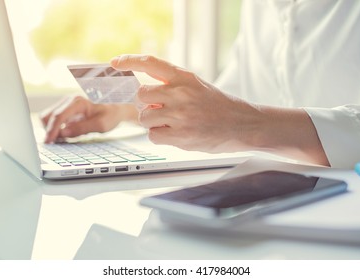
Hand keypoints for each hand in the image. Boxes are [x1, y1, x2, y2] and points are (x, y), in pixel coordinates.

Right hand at [40, 96, 136, 142]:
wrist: (116, 110)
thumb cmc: (111, 116)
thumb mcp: (100, 125)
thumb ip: (81, 129)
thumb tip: (62, 133)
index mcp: (78, 102)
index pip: (59, 116)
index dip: (52, 130)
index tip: (48, 142)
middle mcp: (70, 100)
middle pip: (49, 115)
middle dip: (49, 130)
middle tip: (54, 144)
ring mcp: (67, 104)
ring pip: (49, 117)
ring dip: (51, 129)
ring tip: (60, 141)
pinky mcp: (66, 110)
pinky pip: (54, 119)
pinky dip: (55, 128)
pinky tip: (62, 136)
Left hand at [111, 55, 258, 152]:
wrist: (244, 125)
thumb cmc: (220, 106)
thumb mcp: (197, 86)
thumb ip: (172, 86)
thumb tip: (144, 95)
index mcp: (185, 77)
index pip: (150, 63)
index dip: (130, 61)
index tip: (116, 63)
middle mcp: (180, 93)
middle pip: (141, 95)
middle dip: (145, 104)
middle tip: (158, 109)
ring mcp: (180, 115)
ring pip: (144, 117)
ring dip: (154, 122)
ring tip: (173, 124)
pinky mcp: (181, 135)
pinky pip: (153, 135)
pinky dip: (160, 136)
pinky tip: (177, 134)